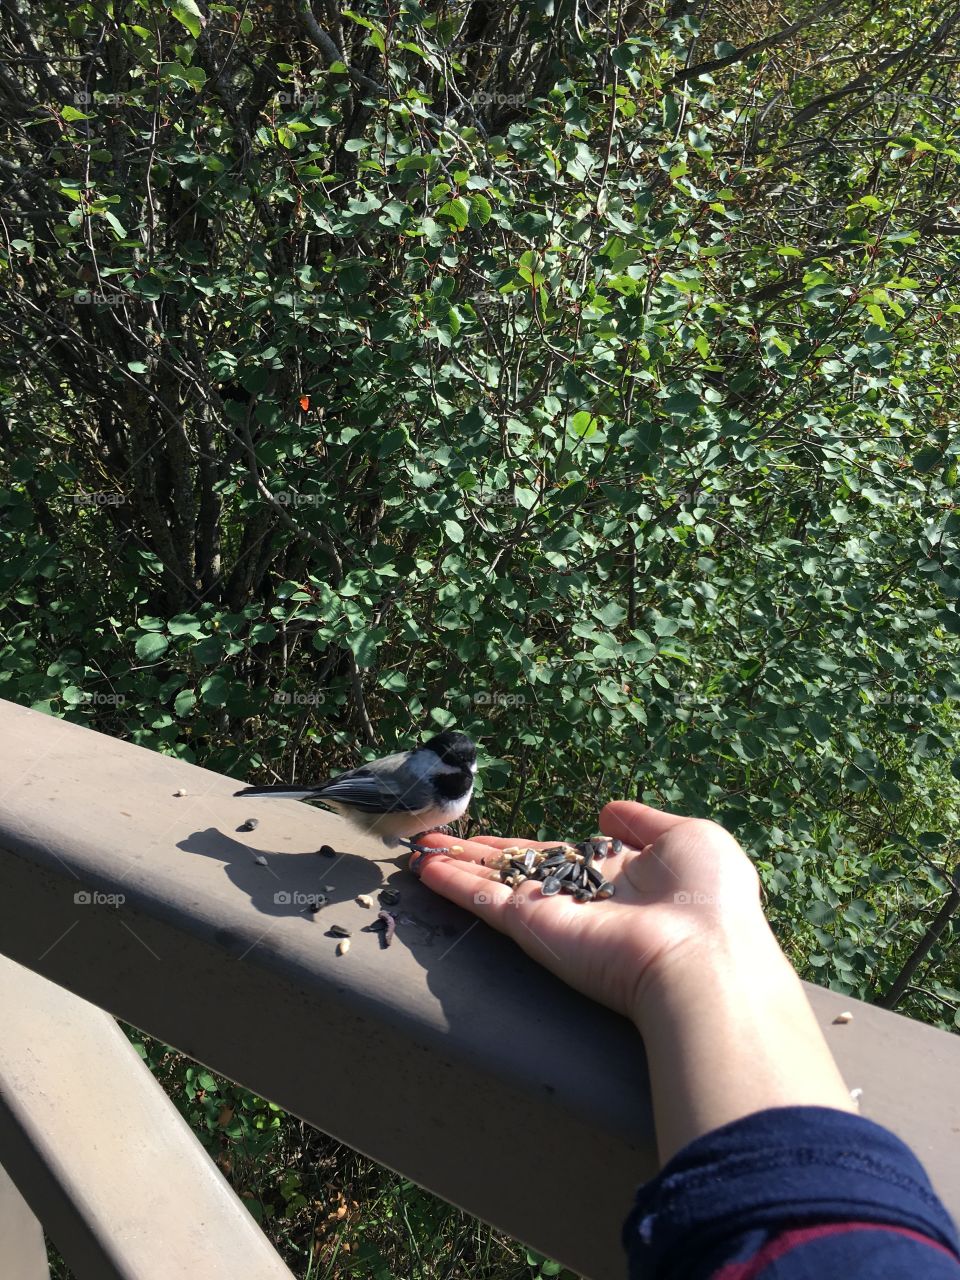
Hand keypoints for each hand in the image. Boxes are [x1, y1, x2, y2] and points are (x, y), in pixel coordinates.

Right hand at [416, 800, 765, 1025]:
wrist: (702, 955)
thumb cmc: (708, 896)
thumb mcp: (688, 838)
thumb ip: (644, 822)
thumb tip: (607, 811)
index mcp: (618, 876)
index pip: (560, 856)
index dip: (525, 845)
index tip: (493, 837)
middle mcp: (580, 896)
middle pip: (517, 869)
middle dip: (477, 855)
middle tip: (437, 839)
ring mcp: (554, 914)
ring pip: (493, 884)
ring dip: (454, 865)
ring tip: (415, 849)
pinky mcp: (534, 930)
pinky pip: (486, 902)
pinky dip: (453, 884)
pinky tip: (425, 867)